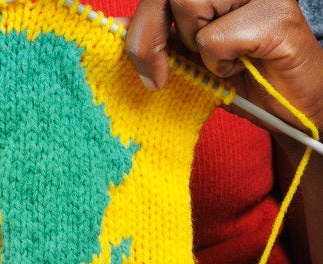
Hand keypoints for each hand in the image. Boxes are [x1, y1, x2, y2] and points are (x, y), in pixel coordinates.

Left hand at [125, 0, 322, 131]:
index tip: (145, 68)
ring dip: (198, 48)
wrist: (290, 109)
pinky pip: (216, 37)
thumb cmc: (242, 79)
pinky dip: (221, 63)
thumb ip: (159, 39)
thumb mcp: (188, 58)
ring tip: (225, 60)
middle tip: (163, 76)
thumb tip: (117, 27)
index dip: (140, 28)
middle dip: (153, 38)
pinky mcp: (276, 14)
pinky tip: (245, 65)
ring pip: (190, 5)